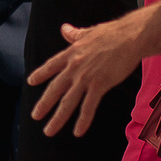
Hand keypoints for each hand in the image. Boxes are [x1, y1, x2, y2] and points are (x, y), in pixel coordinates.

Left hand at [24, 6, 160, 135]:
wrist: (130, 37)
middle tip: (34, 116)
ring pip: (67, 102)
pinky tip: (78, 132)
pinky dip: (83, 120)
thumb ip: (75, 34)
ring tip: (48, 131)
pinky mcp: (100, 85)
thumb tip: (64, 29)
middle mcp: (74, 67)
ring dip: (57, 118)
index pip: (51, 66)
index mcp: (71, 53)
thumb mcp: (89, 32)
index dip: (40, 74)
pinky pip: (89, 106)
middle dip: (43, 104)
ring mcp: (85, 77)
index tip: (30, 81)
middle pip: (55, 89)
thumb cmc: (113, 33)